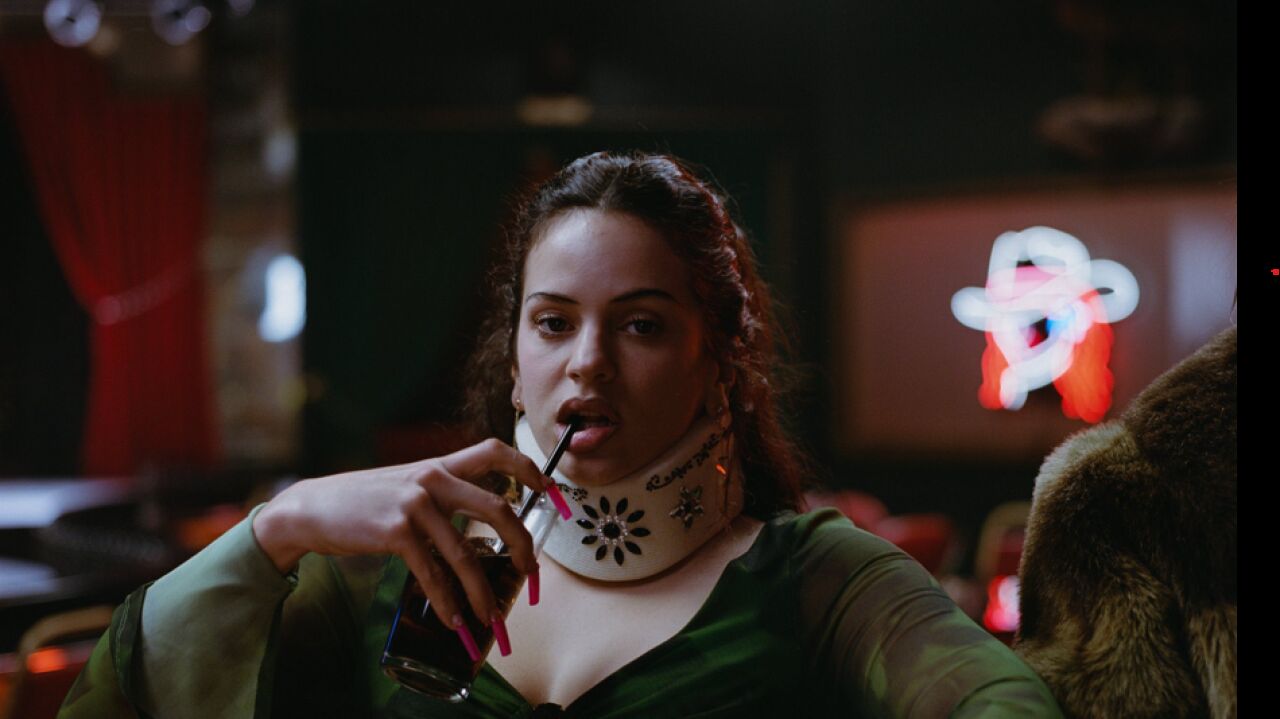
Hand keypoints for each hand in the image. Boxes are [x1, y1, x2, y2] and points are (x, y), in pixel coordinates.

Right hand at [252, 438, 547, 627]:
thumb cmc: (366, 502)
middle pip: (498, 507)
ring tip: (488, 616)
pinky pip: (432, 572)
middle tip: (530, 571)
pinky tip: (451, 618)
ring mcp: (415, 504)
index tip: (552, 491)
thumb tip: (486, 522)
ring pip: (466, 552)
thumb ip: (444, 493)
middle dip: (522, 543)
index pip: (495, 451)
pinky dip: (446, 600)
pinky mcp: (395, 531)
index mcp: (440, 465)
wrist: (313, 508)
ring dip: (482, 591)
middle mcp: (433, 479)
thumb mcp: (408, 485)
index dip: (529, 468)